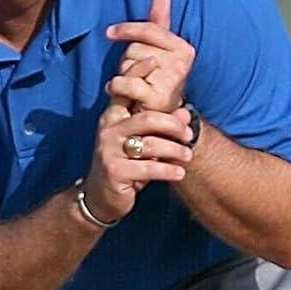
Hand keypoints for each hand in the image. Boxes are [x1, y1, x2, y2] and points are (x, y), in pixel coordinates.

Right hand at [83, 100, 193, 223]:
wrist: (101, 196)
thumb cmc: (127, 165)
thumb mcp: (143, 141)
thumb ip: (163, 125)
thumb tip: (186, 112)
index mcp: (113, 118)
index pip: (133, 96)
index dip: (152, 92)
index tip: (173, 99)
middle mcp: (108, 131)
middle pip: (148, 118)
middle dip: (174, 126)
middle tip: (189, 135)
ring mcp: (109, 151)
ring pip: (151, 144)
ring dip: (175, 150)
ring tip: (187, 156)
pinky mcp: (114, 172)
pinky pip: (149, 168)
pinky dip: (168, 170)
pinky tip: (179, 173)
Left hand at [105, 0, 195, 113]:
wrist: (161, 119)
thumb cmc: (156, 82)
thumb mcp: (159, 52)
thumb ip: (159, 25)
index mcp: (183, 49)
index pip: (150, 30)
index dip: (127, 29)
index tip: (109, 33)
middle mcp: (181, 63)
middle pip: (135, 49)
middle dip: (127, 60)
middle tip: (134, 74)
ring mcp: (171, 81)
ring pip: (128, 65)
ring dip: (122, 74)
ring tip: (131, 85)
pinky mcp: (157, 98)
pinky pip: (125, 82)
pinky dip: (116, 86)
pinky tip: (117, 92)